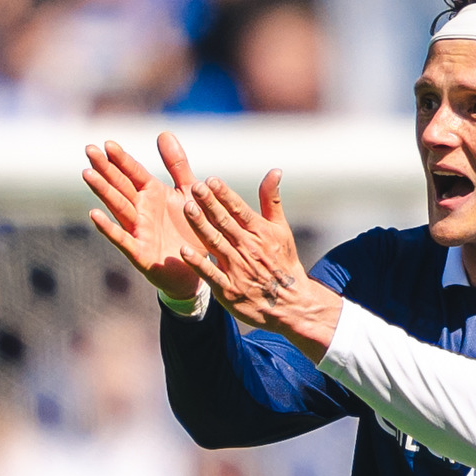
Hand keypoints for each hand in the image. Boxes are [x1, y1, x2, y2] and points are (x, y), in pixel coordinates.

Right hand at [80, 136, 208, 302]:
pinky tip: (94, 214)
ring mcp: (138, 231)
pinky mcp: (140, 253)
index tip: (107, 143)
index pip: (133, 172)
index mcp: (153, 194)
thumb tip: (163, 133)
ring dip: (102, 191)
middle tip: (88, 150)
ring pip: (118, 207)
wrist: (200, 267)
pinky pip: (122, 238)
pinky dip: (108, 227)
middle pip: (120, 185)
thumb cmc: (192, 229)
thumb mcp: (188, 192)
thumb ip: (177, 165)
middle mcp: (142, 210)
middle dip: (105, 168)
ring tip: (87, 174)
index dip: (121, 159)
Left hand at [177, 145, 333, 350]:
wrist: (291, 304)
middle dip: (209, 204)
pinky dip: (198, 263)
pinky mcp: (229, 289)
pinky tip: (184, 251)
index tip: (211, 180)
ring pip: (216, 243)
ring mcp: (238, 269)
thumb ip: (272, 200)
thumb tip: (275, 171)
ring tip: (187, 208)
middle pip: (225, 223)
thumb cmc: (283, 263)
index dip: (225, 194)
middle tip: (194, 187)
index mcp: (260, 232)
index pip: (239, 209)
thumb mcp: (282, 230)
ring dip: (201, 226)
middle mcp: (248, 248)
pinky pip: (211, 274)